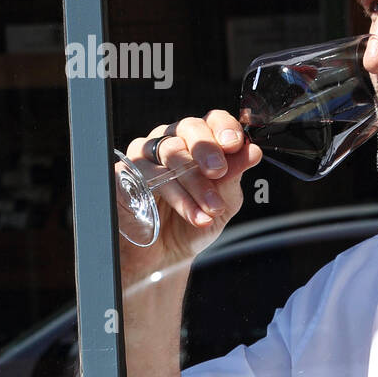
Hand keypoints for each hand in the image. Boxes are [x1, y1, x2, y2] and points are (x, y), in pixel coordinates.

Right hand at [117, 110, 262, 285]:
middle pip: (188, 128)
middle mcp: (172, 142)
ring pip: (169, 152)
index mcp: (199, 143)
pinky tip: (192, 214)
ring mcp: (146, 156)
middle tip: (218, 172)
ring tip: (211, 208)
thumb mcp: (225, 200)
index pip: (212, 120)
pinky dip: (175, 196)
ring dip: (194, 182)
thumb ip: (235, 174)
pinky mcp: (125, 175)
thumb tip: (252, 151)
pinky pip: (147, 175)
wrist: (167, 256)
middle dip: (206, 150)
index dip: (223, 127)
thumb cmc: (195, 223)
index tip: (234, 144)